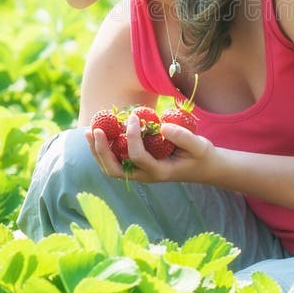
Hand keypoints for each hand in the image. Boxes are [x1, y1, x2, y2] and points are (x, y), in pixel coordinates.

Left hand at [86, 113, 218, 183]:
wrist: (204, 168)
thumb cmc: (201, 155)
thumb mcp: (199, 145)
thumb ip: (182, 137)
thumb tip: (160, 126)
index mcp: (159, 172)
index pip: (137, 156)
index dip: (132, 136)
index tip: (133, 116)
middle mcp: (145, 176)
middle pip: (114, 170)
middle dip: (101, 150)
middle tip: (95, 130)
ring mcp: (140, 173)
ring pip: (110, 168)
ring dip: (97, 150)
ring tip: (90, 130)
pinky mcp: (138, 166)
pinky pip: (116, 160)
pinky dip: (105, 148)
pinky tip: (102, 132)